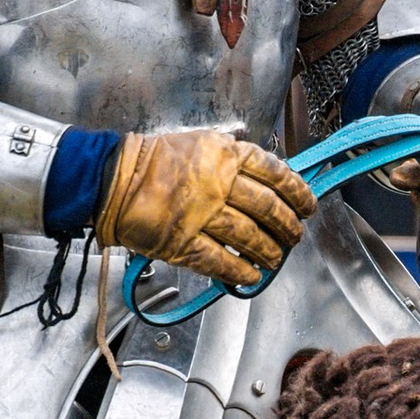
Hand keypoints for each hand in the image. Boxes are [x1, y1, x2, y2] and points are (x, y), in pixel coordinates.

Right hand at [95, 127, 315, 288]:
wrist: (112, 179)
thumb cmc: (152, 160)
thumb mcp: (198, 143)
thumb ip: (230, 157)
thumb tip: (262, 176)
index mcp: (223, 155)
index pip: (274, 173)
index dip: (297, 192)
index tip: (307, 204)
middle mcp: (217, 183)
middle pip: (269, 208)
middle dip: (289, 226)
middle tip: (295, 235)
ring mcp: (202, 215)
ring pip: (250, 236)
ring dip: (270, 251)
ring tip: (277, 258)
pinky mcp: (184, 243)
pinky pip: (221, 261)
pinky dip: (240, 271)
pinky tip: (251, 276)